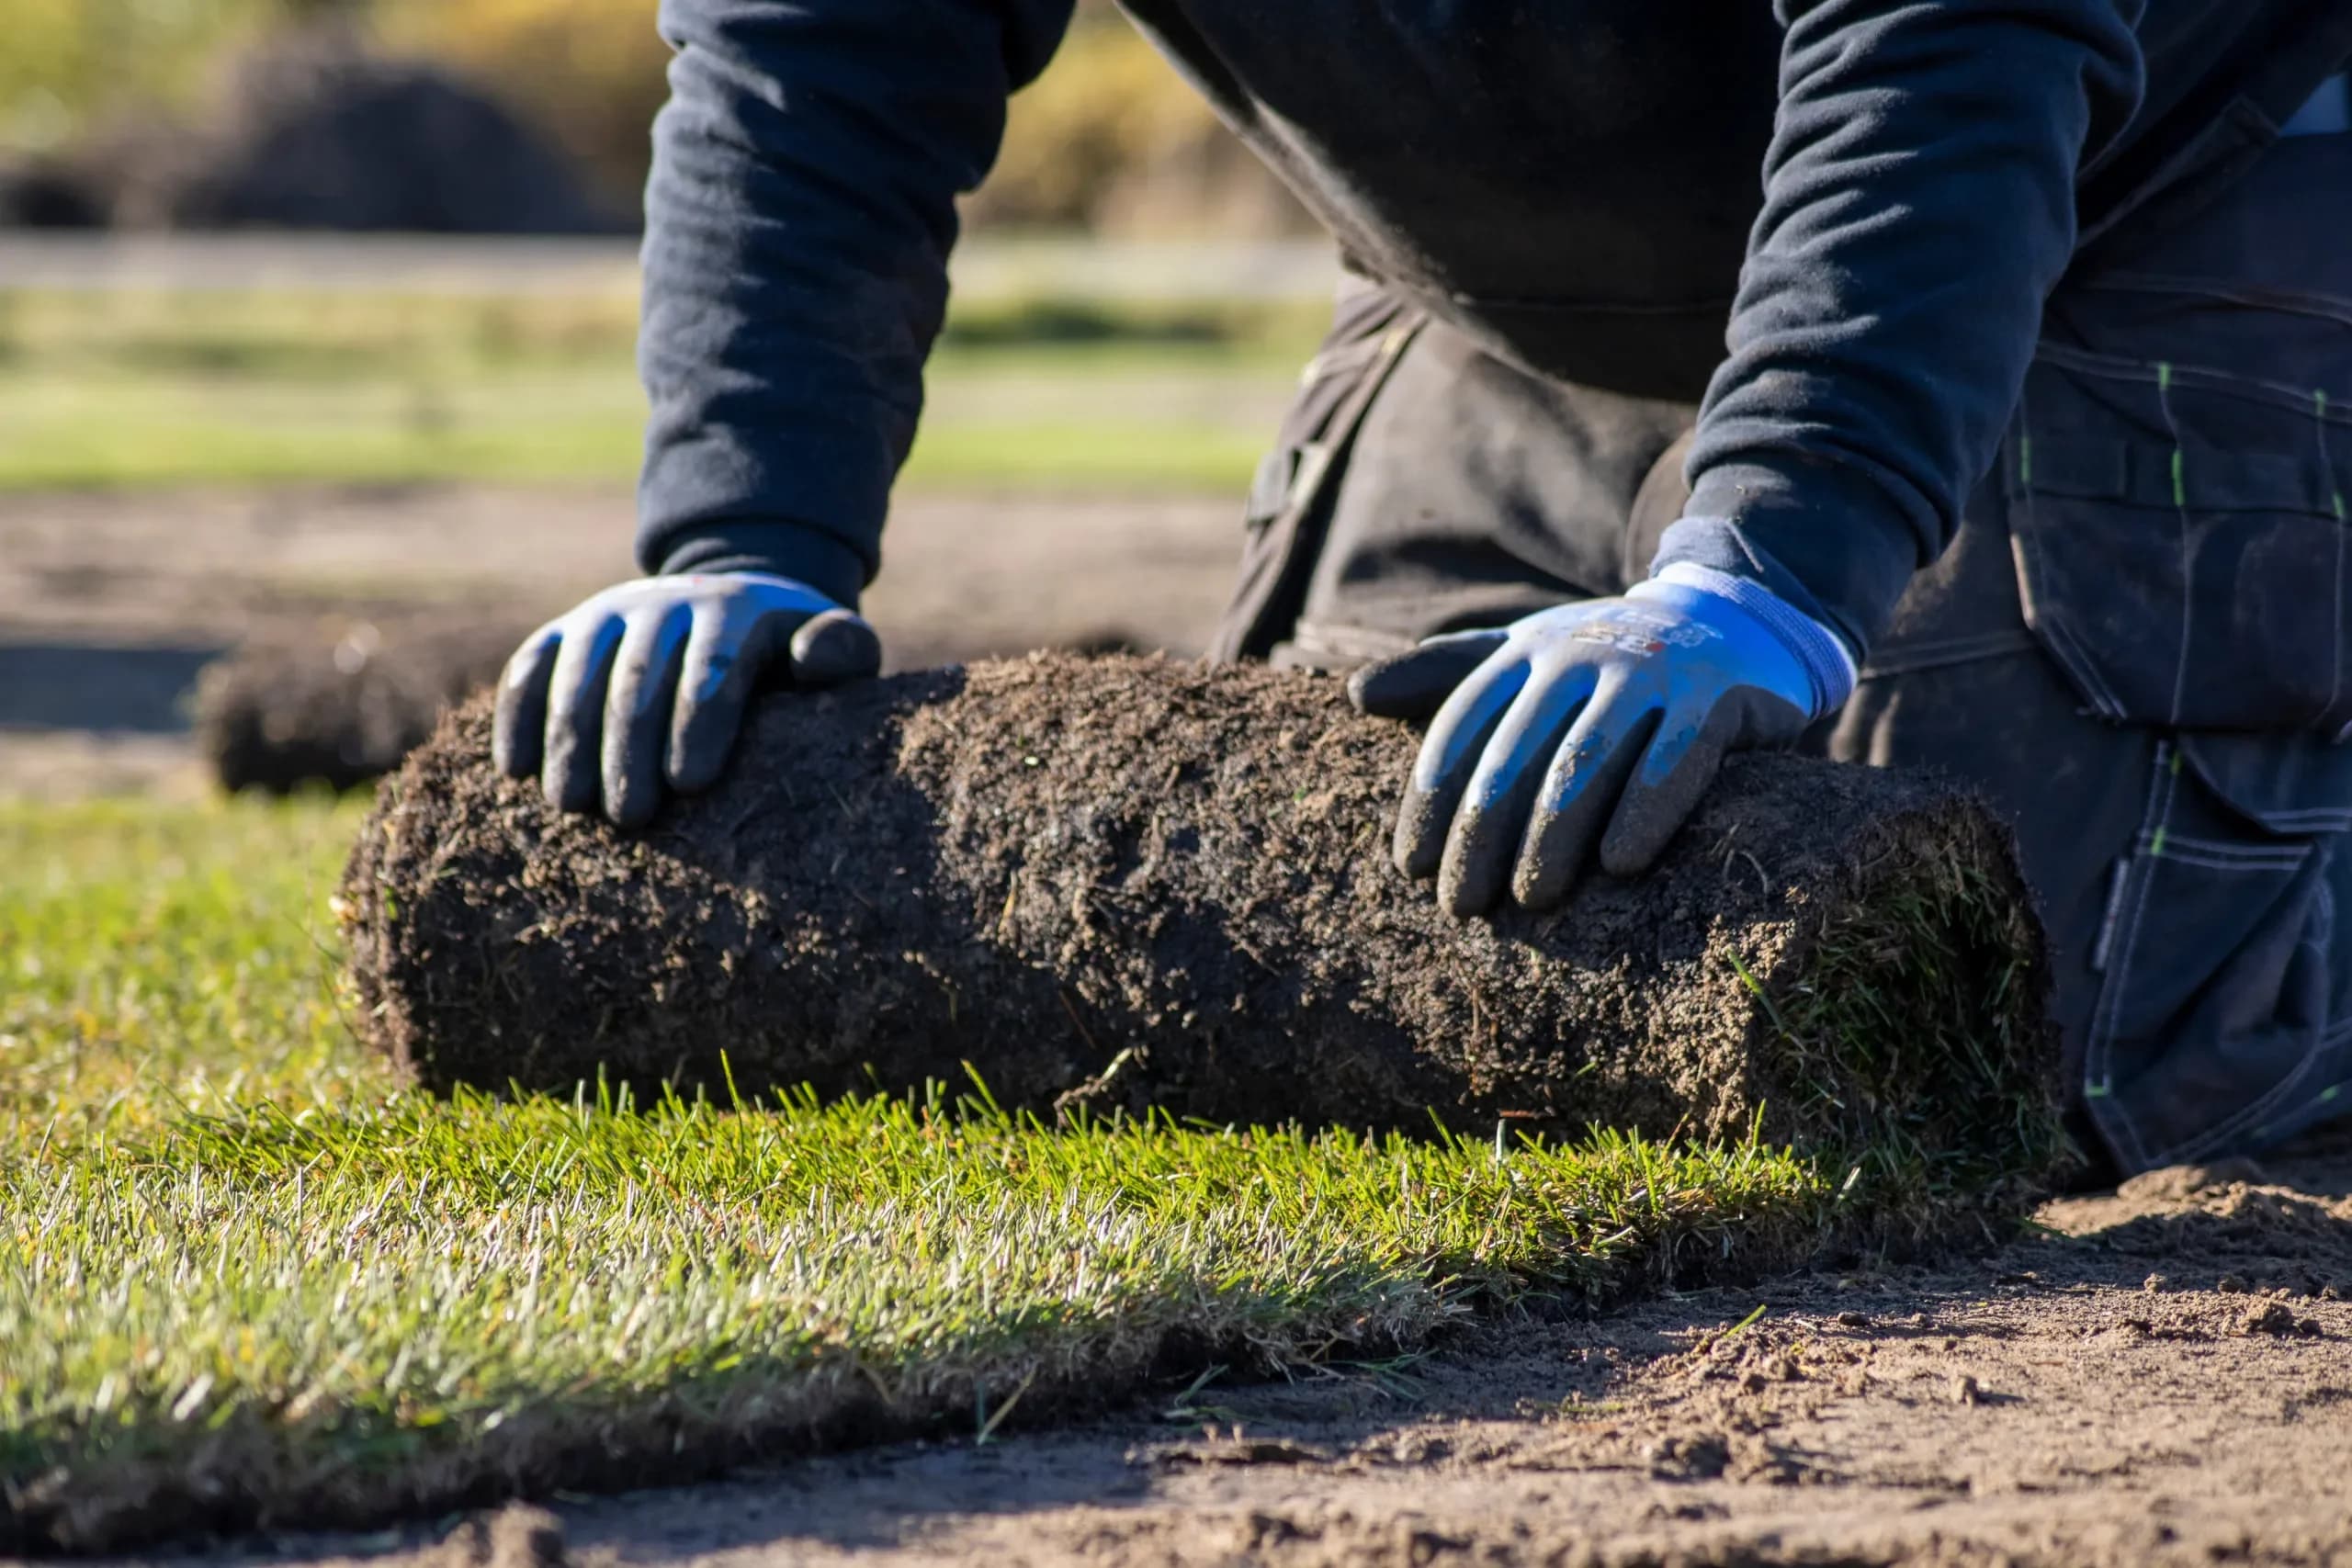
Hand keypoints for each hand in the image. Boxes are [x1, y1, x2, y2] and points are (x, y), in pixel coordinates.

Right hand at [495, 573, 880, 827]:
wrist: (734, 606)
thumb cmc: (791, 655)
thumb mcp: (834, 644)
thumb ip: (842, 650)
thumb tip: (815, 658)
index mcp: (734, 612)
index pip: (715, 663)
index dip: (700, 719)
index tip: (690, 783)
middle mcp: (665, 604)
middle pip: (640, 675)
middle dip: (629, 746)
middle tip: (629, 817)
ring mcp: (608, 614)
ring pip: (578, 670)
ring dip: (569, 737)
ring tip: (569, 806)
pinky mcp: (566, 631)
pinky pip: (531, 664)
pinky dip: (518, 712)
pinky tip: (514, 770)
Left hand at [1348, 569, 1852, 916]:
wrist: (1737, 624)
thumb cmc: (1610, 663)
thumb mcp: (1528, 657)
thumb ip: (1447, 675)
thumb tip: (1355, 696)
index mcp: (1529, 652)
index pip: (1462, 726)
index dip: (1430, 799)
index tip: (1410, 868)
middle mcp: (1583, 654)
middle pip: (1516, 754)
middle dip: (1481, 835)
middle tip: (1461, 905)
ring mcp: (1652, 673)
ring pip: (1586, 761)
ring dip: (1551, 836)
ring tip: (1530, 901)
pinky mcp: (1717, 699)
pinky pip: (1676, 761)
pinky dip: (1645, 811)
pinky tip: (1619, 865)